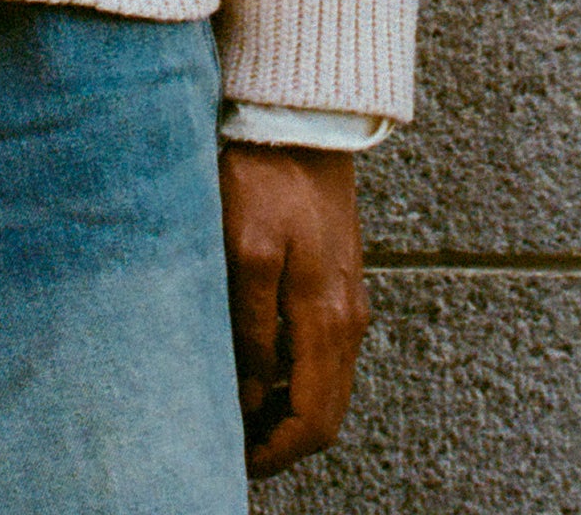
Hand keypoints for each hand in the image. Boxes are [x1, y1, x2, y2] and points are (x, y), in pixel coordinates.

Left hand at [219, 145, 369, 480]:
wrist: (302, 122)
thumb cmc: (266, 178)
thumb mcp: (245, 250)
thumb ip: (249, 328)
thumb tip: (250, 395)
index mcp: (327, 318)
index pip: (314, 418)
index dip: (276, 450)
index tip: (235, 458)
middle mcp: (347, 320)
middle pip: (326, 413)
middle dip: (282, 439)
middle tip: (232, 442)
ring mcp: (348, 302)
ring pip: (327, 386)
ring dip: (288, 409)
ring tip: (236, 406)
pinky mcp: (338, 282)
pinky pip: (324, 354)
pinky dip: (296, 376)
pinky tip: (257, 363)